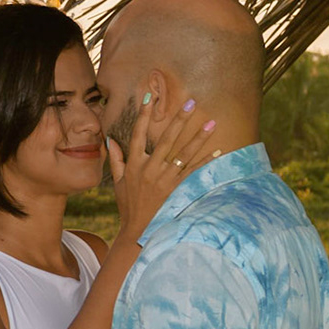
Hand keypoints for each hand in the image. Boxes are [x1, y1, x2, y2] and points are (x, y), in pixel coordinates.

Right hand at [109, 91, 217, 240]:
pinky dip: (206, 161)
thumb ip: (116, 160)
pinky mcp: (175, 189)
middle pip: (166, 139)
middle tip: (191, 102)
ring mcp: (163, 179)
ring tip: (211, 123)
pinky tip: (218, 151)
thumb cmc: (128, 206)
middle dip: (179, 120)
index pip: (137, 134)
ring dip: (199, 138)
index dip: (143, 116)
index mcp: (134, 165)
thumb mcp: (118, 182)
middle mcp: (149, 169)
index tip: (150, 97)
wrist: (137, 231)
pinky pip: (194, 172)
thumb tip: (111, 141)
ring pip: (184, 154)